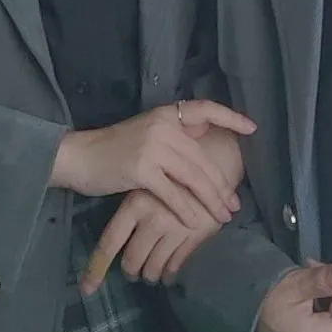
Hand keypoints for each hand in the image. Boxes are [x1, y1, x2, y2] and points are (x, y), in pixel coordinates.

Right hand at [50, 99, 255, 227]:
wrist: (79, 156)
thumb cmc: (113, 149)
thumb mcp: (147, 134)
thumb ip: (173, 138)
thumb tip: (204, 152)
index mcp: (165, 114)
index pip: (204, 109)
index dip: (230, 117)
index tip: (252, 129)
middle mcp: (162, 126)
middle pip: (202, 157)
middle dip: (221, 184)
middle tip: (234, 204)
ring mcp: (152, 147)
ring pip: (192, 176)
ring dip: (211, 199)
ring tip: (222, 216)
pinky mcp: (141, 169)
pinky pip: (172, 193)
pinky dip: (187, 210)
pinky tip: (196, 222)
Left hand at [79, 188, 219, 294]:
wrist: (213, 162)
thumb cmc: (173, 174)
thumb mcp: (147, 185)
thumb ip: (132, 210)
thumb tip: (113, 239)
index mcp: (135, 204)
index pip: (110, 242)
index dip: (97, 268)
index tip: (87, 289)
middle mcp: (153, 219)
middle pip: (132, 260)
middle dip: (131, 271)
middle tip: (133, 271)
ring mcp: (174, 229)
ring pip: (153, 268)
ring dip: (150, 275)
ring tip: (150, 273)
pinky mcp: (195, 237)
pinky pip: (174, 267)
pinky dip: (169, 274)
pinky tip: (168, 273)